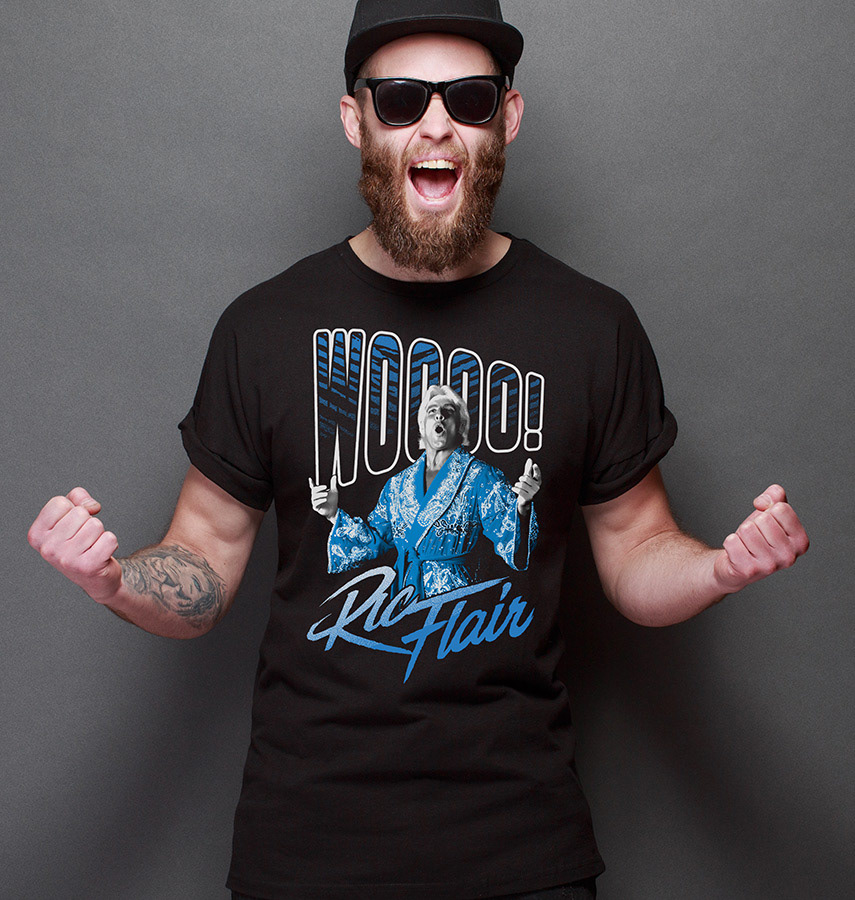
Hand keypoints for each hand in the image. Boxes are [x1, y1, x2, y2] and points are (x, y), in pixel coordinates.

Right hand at [28, 488, 121, 603]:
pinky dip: (110, 543)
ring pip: (96, 524)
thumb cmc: (81, 543)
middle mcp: (47, 549)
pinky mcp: (88, 567)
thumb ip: (76, 498)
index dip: (72, 508)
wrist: (95, 578)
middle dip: (87, 521)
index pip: (59, 503)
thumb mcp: (70, 517)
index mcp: (36, 535)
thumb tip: (91, 506)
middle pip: (80, 513)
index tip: (72, 524)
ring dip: (99, 533)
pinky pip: (110, 538)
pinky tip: (101, 554)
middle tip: (84, 538)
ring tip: (92, 546)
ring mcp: (66, 559)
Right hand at [309, 475, 338, 521]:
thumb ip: (333, 483)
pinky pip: (315, 503)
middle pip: (313, 490)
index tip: (310, 479)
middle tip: (325, 487)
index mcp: (319, 492)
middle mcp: (315, 496)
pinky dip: (320, 500)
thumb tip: (334, 476)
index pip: (313, 486)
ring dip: (320, 494)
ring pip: (314, 496)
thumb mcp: (334, 490)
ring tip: (326, 494)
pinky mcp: (316, 507)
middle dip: (319, 488)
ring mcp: (315, 502)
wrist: (334, 509)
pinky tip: (324, 499)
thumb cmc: (333, 500)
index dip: (311, 483)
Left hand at [512, 458, 541, 515]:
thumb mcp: (527, 478)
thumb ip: (528, 469)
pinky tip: (514, 488)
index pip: (538, 475)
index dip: (536, 469)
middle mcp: (537, 488)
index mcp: (538, 482)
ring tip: (517, 486)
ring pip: (521, 484)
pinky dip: (515, 489)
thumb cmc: (526, 488)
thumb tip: (530, 460)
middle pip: (526, 478)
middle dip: (521, 479)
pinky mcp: (528, 498)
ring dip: (517, 484)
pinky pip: (519, 490)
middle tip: (520, 481)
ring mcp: (533, 493)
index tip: (534, 465)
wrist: (524, 501)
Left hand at [714, 484, 808, 593]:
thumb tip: (763, 501)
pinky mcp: (748, 570)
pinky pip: (732, 541)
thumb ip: (774, 496)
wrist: (736, 564)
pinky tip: (737, 552)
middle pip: (764, 519)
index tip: (767, 523)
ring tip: (747, 544)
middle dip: (754, 523)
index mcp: (801, 541)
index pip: (781, 509)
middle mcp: (789, 556)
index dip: (768, 510)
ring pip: (747, 529)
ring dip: (742, 534)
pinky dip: (730, 542)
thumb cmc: (756, 537)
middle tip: (755, 536)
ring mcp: (769, 566)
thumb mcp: (770, 513)